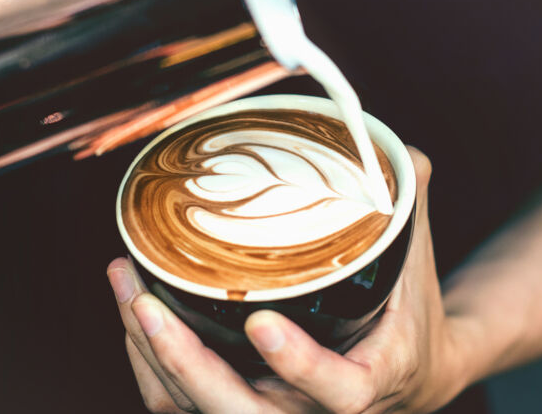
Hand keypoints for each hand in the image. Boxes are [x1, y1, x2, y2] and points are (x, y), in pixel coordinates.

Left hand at [107, 147, 477, 412]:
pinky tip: (131, 304)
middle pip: (236, 413)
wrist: (405, 375)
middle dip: (183, 362)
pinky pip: (177, 401)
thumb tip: (402, 154)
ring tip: (125, 280)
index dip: (298, 364)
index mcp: (367, 382)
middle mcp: (310, 411)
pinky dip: (147, 359)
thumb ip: (408, 206)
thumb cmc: (407, 315)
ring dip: (149, 350)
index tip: (262, 322)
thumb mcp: (417, 264)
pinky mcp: (236, 404)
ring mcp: (269, 411)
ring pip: (192, 407)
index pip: (337, 391)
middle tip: (147, 303)